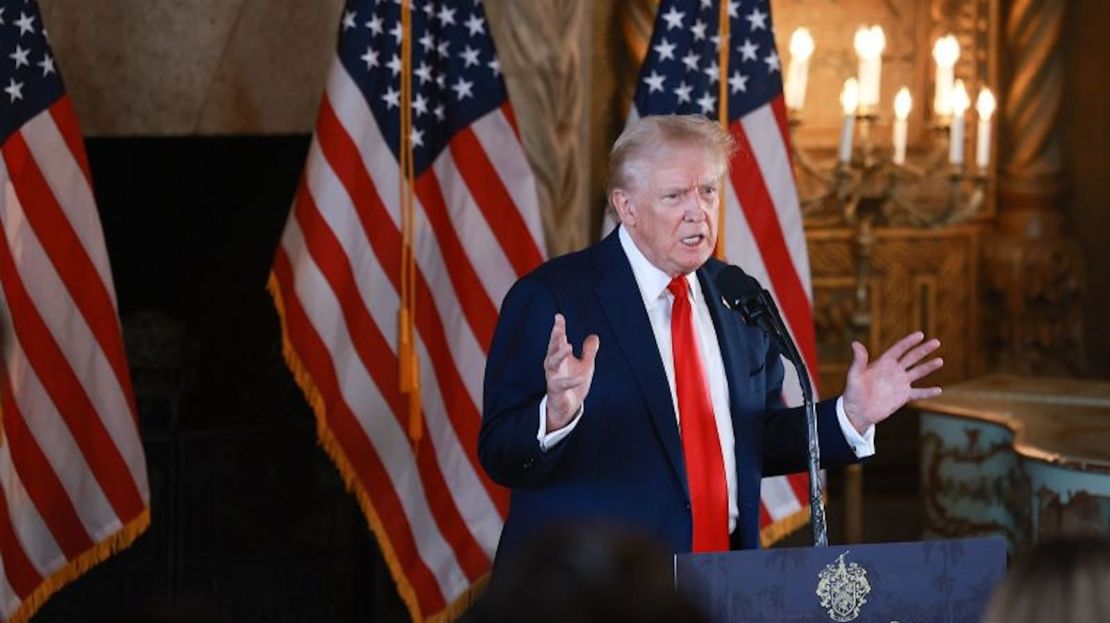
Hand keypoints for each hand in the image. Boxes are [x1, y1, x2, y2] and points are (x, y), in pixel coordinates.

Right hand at [544, 313, 599, 431]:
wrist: (568, 408)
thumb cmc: (574, 385)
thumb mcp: (585, 366)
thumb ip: (588, 352)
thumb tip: (594, 336)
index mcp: (560, 357)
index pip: (558, 340)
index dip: (558, 328)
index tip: (559, 316)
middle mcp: (554, 365)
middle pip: (552, 348)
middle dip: (555, 336)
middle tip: (558, 326)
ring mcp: (553, 378)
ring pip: (552, 364)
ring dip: (559, 354)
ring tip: (568, 346)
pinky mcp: (556, 391)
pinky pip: (561, 385)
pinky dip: (570, 382)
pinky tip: (579, 378)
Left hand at [842, 331, 942, 433]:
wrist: (857, 412)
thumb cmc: (853, 392)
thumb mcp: (855, 375)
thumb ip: (859, 360)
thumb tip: (855, 343)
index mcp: (883, 363)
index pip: (899, 349)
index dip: (909, 342)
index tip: (920, 334)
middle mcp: (894, 371)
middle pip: (912, 358)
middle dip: (924, 350)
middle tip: (936, 342)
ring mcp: (900, 383)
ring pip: (918, 372)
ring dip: (928, 367)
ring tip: (940, 361)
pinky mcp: (903, 396)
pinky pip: (918, 393)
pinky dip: (928, 392)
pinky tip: (939, 390)